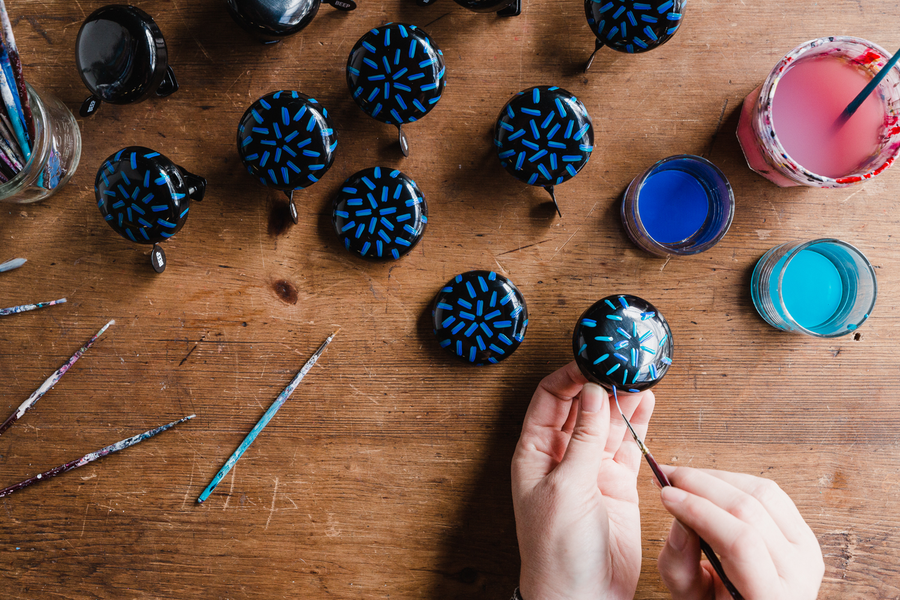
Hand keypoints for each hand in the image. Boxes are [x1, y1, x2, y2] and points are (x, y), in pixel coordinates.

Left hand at [511, 361, 654, 599]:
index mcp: (535, 452)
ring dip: (622, 401)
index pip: (549, 399)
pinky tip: (646, 405)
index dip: (569, 377)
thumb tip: (591, 393)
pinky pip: (628, 446)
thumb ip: (582, 440)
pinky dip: (638, 425)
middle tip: (622, 365)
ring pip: (607, 423)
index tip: (592, 361)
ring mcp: (590, 470)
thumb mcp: (566, 487)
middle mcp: (562, 457)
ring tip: (640, 379)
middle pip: (581, 407)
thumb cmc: (555, 550)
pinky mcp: (617, 485)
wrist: (582, 596)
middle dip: (600, 384)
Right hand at [657, 466, 823, 599]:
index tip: (666, 495)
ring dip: (716, 478)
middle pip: (749, 510)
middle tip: (667, 477)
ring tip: (684, 479)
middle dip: (701, 485)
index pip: (739, 542)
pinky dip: (735, 480)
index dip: (699, 511)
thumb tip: (676, 517)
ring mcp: (805, 548)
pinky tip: (710, 483)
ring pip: (761, 492)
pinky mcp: (803, 531)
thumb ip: (679, 566)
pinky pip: (770, 492)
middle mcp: (798, 571)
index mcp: (771, 597)